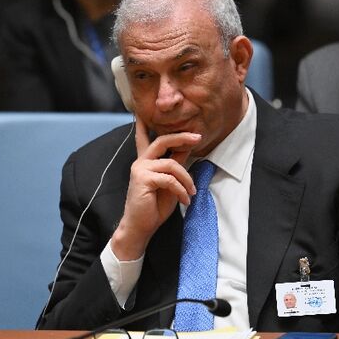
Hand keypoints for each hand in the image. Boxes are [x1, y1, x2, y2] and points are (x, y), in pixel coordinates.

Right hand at [111, 118, 200, 260]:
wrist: (141, 227)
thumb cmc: (154, 206)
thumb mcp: (170, 183)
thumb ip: (175, 165)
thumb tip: (187, 148)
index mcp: (145, 162)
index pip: (144, 138)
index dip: (143, 124)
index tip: (142, 111)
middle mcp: (141, 162)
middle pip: (162, 140)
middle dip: (182, 137)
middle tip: (198, 137)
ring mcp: (140, 169)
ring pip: (172, 164)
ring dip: (187, 179)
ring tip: (191, 192)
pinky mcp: (143, 180)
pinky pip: (169, 179)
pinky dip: (181, 190)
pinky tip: (185, 200)